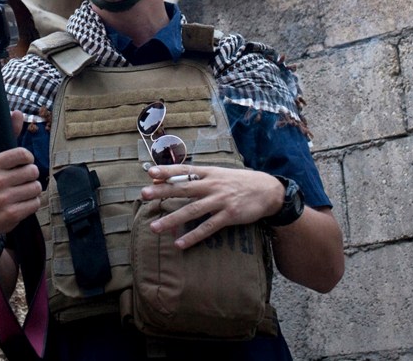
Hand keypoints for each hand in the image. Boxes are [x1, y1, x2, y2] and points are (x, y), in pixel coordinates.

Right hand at [0, 111, 39, 247]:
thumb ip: (7, 136)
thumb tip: (17, 112)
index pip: (23, 154)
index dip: (28, 159)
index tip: (23, 163)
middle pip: (33, 171)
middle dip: (30, 176)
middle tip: (21, 181)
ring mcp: (3, 199)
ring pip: (36, 187)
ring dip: (32, 190)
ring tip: (21, 192)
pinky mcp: (11, 214)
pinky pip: (36, 202)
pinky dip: (32, 203)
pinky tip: (21, 203)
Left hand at [140, 165, 284, 249]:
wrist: (267, 190)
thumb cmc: (239, 182)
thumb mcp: (219, 174)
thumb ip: (198, 177)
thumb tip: (175, 180)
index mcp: (209, 173)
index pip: (185, 169)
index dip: (167, 170)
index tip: (150, 172)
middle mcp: (213, 185)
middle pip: (184, 188)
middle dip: (163, 191)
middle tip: (144, 194)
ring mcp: (221, 200)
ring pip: (192, 210)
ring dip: (172, 220)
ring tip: (155, 228)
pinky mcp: (229, 215)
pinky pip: (208, 228)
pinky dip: (193, 236)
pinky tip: (180, 243)